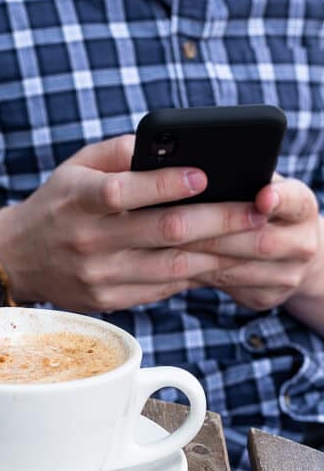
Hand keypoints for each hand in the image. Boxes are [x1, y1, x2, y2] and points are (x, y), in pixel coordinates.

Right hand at [0, 135, 267, 311]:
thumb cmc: (57, 204)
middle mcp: (88, 241)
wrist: (17, 258)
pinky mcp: (107, 300)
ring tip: (251, 239)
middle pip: (162, 232)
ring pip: (170, 267)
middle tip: (255, 211)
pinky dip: (193, 275)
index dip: (168, 183)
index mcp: (79, 201)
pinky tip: (219, 261)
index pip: (125, 191)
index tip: (206, 175)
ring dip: (217, 253)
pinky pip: (160, 289)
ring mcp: (98, 276)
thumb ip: (119, 152)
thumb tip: (169, 145)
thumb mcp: (76, 167)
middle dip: (217, 220)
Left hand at [186, 176, 322, 310]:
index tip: (262, 198)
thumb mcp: (262, 191)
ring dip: (199, 258)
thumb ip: (242, 183)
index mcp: (302, 208)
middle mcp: (303, 243)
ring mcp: (288, 275)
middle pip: (260, 241)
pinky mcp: (267, 297)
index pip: (294, 201)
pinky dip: (199, 274)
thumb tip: (194, 173)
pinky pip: (228, 285)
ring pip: (239, 269)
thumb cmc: (263, 210)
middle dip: (215, 233)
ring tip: (167, 246)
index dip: (279, 200)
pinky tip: (175, 265)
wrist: (289, 255)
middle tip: (176, 226)